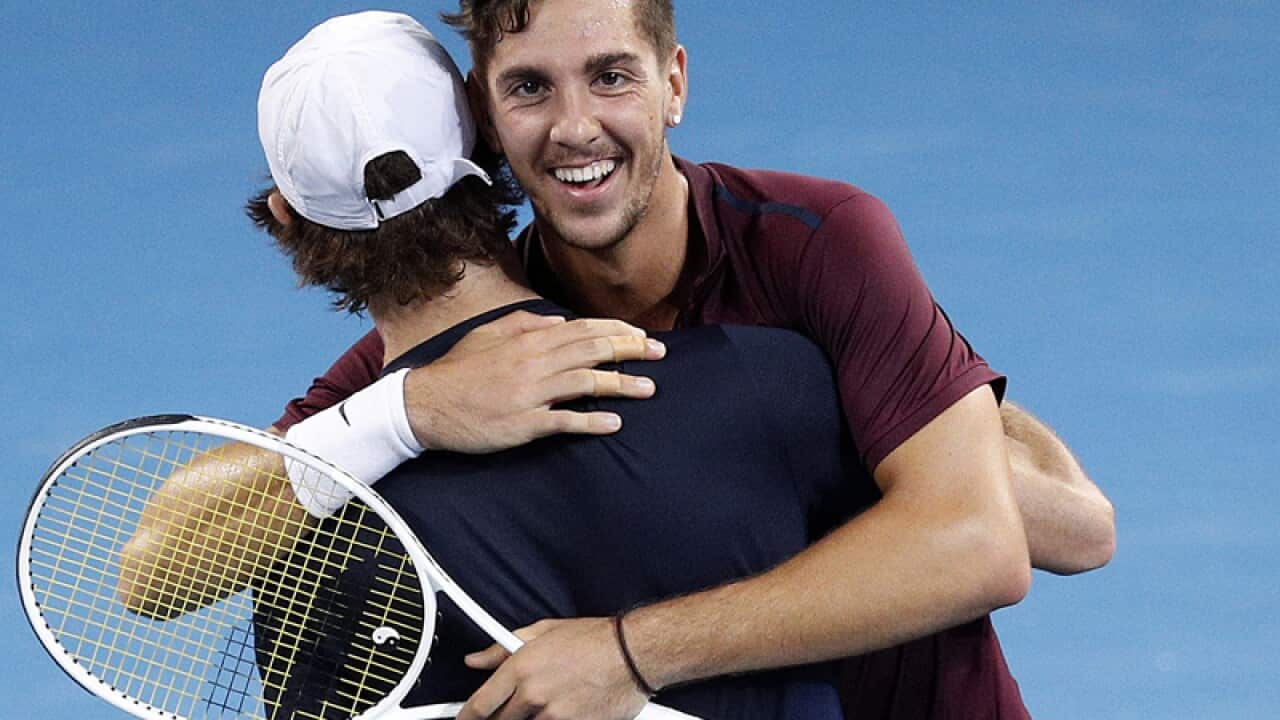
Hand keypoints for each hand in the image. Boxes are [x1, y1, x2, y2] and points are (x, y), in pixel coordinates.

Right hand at [405, 312, 664, 452]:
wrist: (424, 405)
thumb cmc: (458, 370)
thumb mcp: (489, 334)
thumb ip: (525, 323)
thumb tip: (560, 320)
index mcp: (528, 339)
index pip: (585, 329)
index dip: (618, 331)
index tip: (643, 336)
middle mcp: (534, 361)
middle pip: (594, 350)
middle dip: (632, 350)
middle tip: (661, 355)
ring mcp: (530, 393)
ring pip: (587, 383)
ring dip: (622, 385)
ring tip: (649, 389)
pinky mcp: (523, 424)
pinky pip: (565, 421)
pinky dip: (592, 422)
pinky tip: (614, 424)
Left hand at [459, 618, 648, 719]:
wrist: (632, 654)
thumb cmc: (594, 639)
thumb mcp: (544, 632)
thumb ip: (503, 648)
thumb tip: (477, 659)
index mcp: (520, 668)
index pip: (480, 703)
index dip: (466, 718)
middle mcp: (533, 694)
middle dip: (500, 719)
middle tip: (512, 711)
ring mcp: (553, 715)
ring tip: (546, 706)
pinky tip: (562, 711)